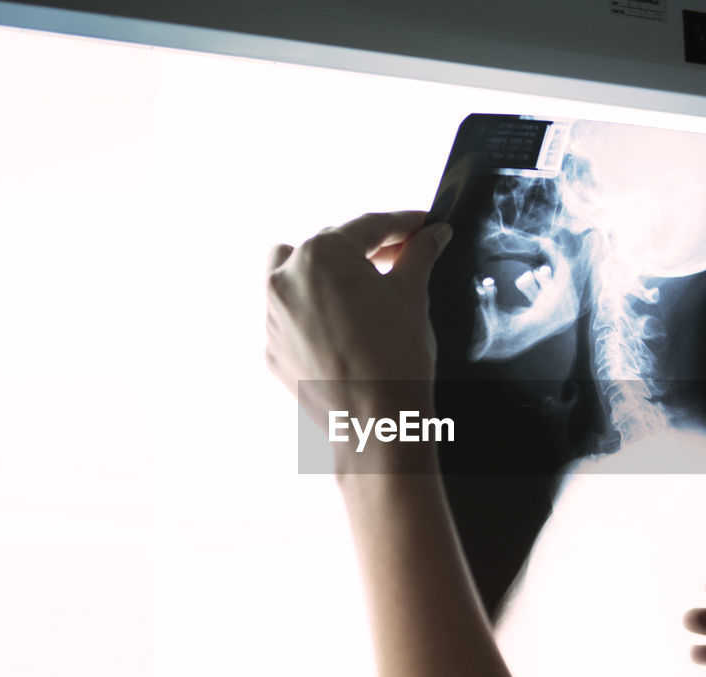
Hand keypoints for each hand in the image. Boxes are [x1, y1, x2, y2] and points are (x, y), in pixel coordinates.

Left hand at [264, 211, 452, 426]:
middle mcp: (285, 279)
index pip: (368, 226)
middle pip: (331, 247)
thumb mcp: (412, 295)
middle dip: (369, 249)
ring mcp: (273, 317)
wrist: (375, 425)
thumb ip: (419, 254)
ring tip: (366, 290)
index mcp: (320, 255)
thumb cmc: (395, 357)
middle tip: (406, 256)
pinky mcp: (273, 350)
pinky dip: (317, 315)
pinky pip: (294, 318)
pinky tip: (348, 328)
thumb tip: (432, 234)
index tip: (425, 225)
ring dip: (331, 275)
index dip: (404, 223)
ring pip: (299, 277)